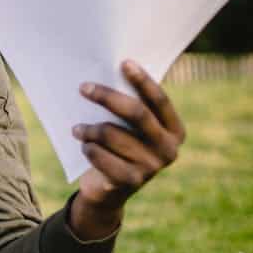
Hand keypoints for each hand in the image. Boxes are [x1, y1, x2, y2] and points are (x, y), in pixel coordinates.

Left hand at [69, 60, 186, 238]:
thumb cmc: (120, 147)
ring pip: (112, 134)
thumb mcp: (130, 128)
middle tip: (84, 87)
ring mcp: (152, 168)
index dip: (143, 81)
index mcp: (175, 131)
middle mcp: (169, 150)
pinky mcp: (131, 182)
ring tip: (76, 129)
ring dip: (89, 129)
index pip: (160, 100)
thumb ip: (131, 106)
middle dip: (107, 97)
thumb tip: (110, 70)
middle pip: (137, 114)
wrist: (109, 190)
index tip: (124, 62)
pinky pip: (101, 155)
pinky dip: (88, 148)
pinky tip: (85, 147)